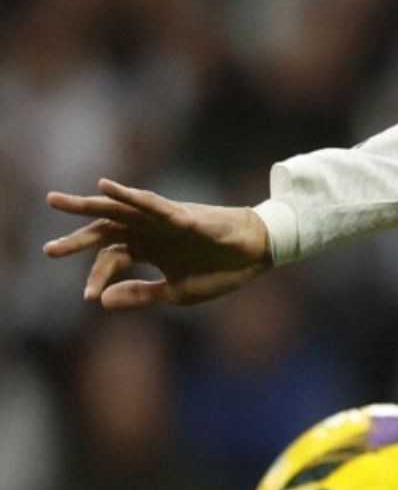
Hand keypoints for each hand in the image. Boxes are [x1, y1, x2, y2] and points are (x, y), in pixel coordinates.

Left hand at [42, 180, 270, 308]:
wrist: (259, 254)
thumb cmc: (221, 269)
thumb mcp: (177, 291)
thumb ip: (140, 295)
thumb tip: (100, 301)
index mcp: (149, 248)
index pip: (112, 258)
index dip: (96, 276)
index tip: (86, 298)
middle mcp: (150, 230)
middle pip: (105, 229)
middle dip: (75, 237)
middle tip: (47, 250)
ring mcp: (163, 220)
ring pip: (119, 210)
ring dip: (89, 205)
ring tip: (57, 202)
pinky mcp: (181, 215)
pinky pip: (150, 203)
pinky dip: (128, 196)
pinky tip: (106, 187)